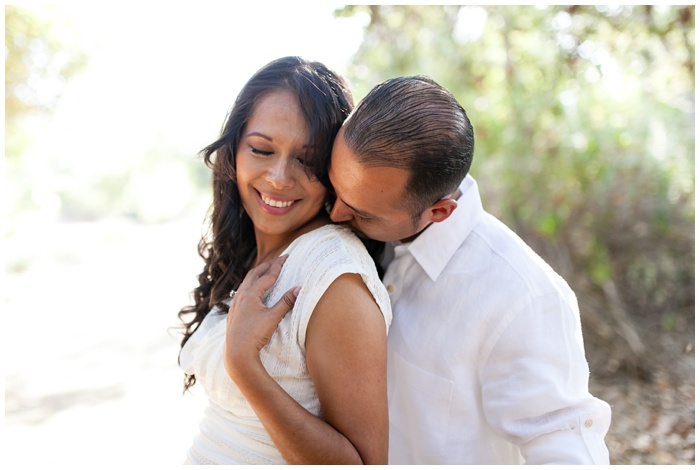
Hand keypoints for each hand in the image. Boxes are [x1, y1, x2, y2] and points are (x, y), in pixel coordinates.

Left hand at [224, 255, 299, 379]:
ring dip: (256, 275)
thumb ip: (286, 302)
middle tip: (277, 260)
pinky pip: (241, 292)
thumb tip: (299, 288)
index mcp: (250, 294)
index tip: (286, 257)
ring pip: (246, 283)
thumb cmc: (254, 335)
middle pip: (254, 274)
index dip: (277, 265)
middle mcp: (240, 296)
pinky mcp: (233, 313)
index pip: (267, 276)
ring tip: (265, 272)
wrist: (237, 354)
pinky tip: (252, 292)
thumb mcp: (273, 317)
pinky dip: (250, 286)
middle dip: (266, 266)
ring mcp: (235, 305)